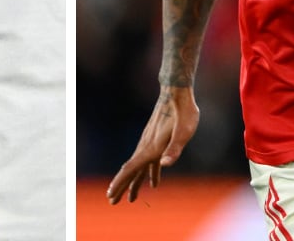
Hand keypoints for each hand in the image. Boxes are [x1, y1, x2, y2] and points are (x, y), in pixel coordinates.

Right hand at [106, 86, 199, 203]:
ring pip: (139, 167)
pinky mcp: (156, 140)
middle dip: (122, 186)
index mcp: (151, 148)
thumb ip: (174, 149)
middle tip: (112, 202)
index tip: (110, 195)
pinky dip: (149, 173)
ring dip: (134, 182)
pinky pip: (150, 161)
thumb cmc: (183, 112)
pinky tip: (154, 182)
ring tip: (131, 198)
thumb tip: (164, 166)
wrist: (177, 92)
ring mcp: (150, 143)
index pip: (130, 168)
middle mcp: (147, 146)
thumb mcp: (184, 131)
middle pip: (131, 170)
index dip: (120, 183)